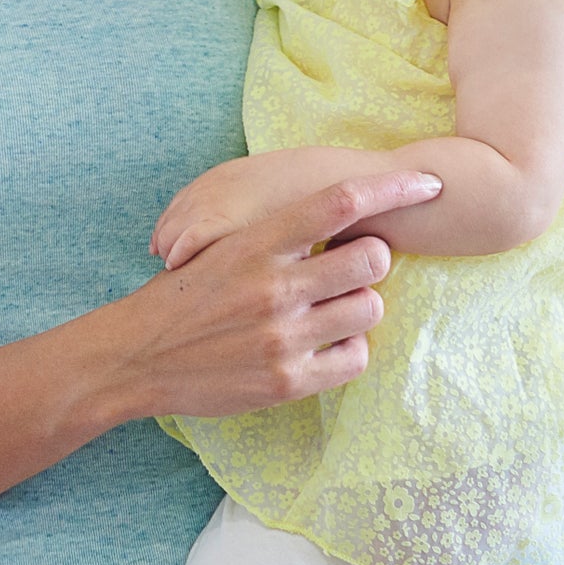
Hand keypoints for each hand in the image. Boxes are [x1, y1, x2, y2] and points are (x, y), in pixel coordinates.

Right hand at [106, 164, 441, 420]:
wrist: (134, 356)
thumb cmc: (183, 296)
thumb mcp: (219, 247)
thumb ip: (276, 234)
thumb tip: (339, 215)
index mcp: (256, 243)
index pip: (338, 203)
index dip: (392, 188)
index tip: (429, 183)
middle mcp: (275, 288)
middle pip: (372, 258)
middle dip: (372, 259)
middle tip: (352, 267)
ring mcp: (284, 336)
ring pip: (369, 309)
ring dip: (359, 306)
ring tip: (329, 309)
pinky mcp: (288, 380)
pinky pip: (356, 358)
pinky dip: (348, 349)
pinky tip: (322, 343)